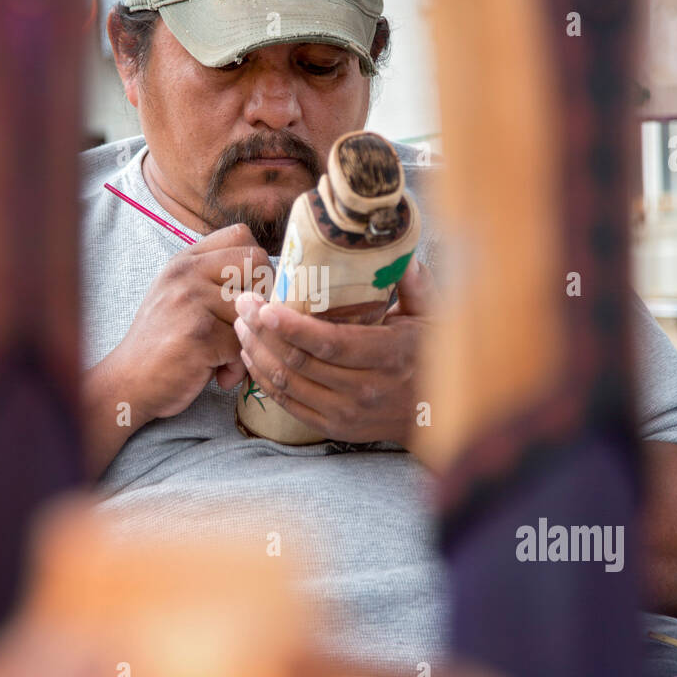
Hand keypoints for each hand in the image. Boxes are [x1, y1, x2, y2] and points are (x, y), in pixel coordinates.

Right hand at [84, 224, 270, 474]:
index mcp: (185, 261)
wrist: (128, 383)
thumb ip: (214, 279)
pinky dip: (238, 368)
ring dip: (250, 341)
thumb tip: (272, 276)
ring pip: (255, 309)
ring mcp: (190, 301)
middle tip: (247, 326)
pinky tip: (219, 375)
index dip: (257, 265)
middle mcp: (186, 273)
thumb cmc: (163, 343)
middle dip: (265, 297)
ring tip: (227, 359)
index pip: (241, 235)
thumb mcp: (180, 296)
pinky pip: (243, 345)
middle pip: (258, 262)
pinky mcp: (199, 335)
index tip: (250, 295)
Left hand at [233, 257, 438, 448]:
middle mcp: (366, 389)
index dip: (293, 327)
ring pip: (288, 383)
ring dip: (257, 353)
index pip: (331, 343)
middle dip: (263, 332)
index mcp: (390, 355)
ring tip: (241, 325)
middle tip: (243, 303)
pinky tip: (251, 356)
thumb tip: (398, 250)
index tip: (265, 306)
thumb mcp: (433, 316)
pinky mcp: (333, 427)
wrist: (435, 415)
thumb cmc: (432, 355)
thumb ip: (414, 283)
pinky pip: (288, 404)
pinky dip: (264, 380)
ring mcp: (347, 412)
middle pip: (300, 362)